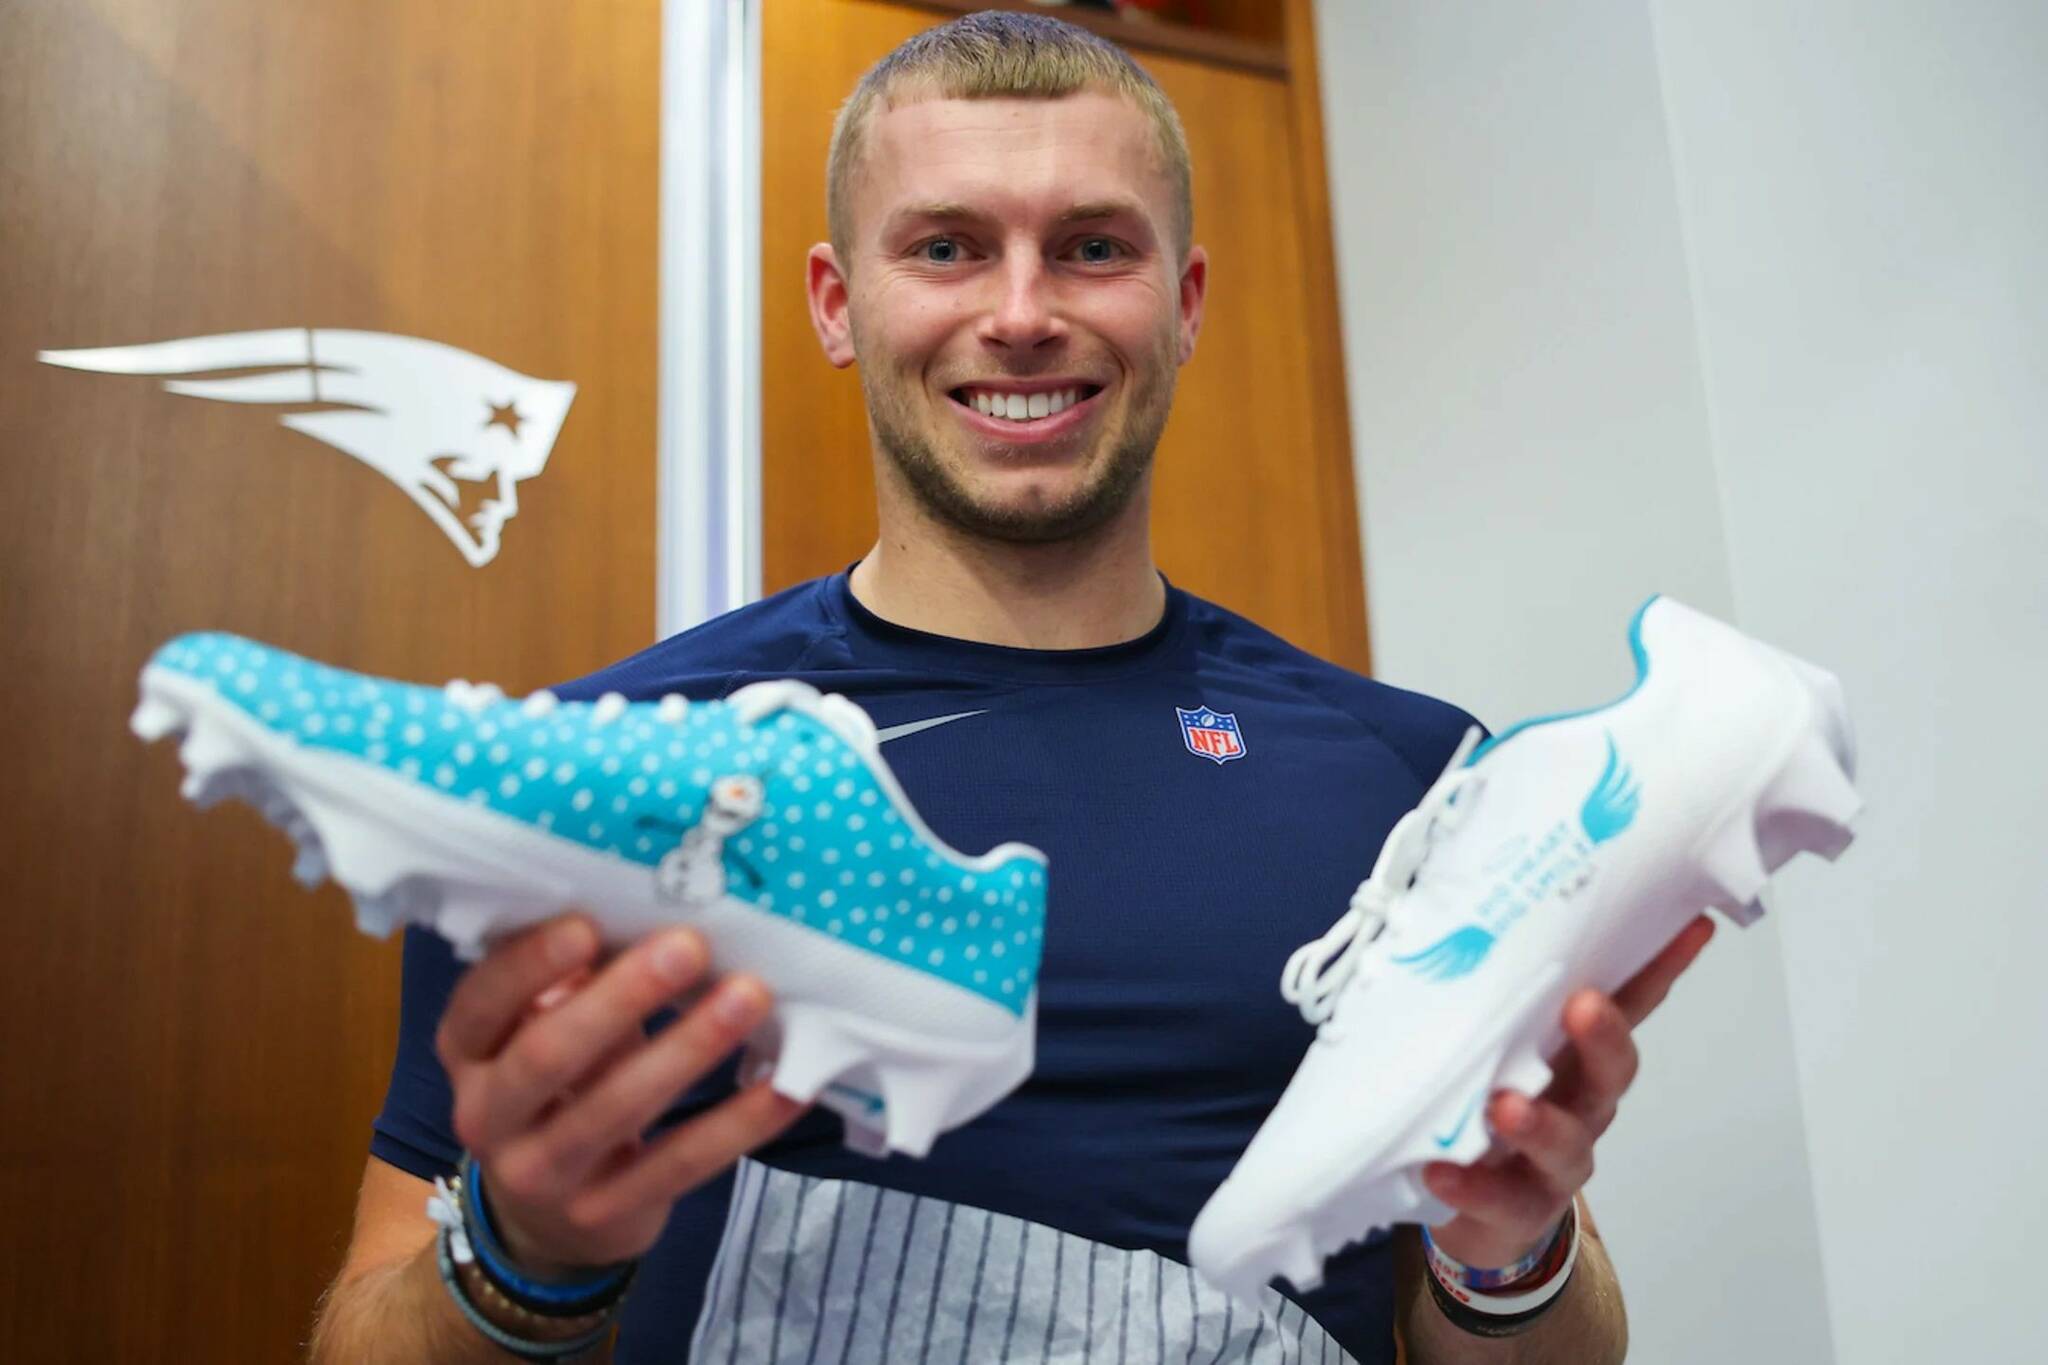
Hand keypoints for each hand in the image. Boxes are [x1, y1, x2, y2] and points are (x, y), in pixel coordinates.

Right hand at [434, 911, 809, 1275]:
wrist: (549, 1218)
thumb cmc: (561, 1083)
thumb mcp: (546, 1026)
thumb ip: (576, 975)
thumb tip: (646, 890)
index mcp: (468, 1052)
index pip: (480, 1005)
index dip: (528, 966)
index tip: (587, 924)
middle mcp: (488, 1115)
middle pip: (546, 1056)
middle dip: (620, 1000)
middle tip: (689, 946)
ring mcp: (544, 1172)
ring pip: (615, 1110)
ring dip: (688, 1049)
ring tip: (750, 996)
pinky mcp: (605, 1212)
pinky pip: (677, 1164)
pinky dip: (736, 1123)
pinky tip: (787, 1087)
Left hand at [1418, 914, 1716, 1269]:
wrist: (1474, 1210)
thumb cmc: (1485, 1107)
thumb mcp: (1491, 1039)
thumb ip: (1487, 989)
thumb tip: (1456, 903)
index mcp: (1574, 1051)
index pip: (1627, 1001)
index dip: (1661, 965)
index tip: (1691, 923)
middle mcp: (1579, 1101)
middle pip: (1611, 1069)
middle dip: (1604, 1036)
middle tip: (1585, 1006)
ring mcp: (1555, 1158)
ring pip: (1565, 1140)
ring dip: (1538, 1121)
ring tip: (1505, 1106)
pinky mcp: (1518, 1206)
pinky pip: (1498, 1197)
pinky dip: (1470, 1185)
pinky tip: (1439, 1170)